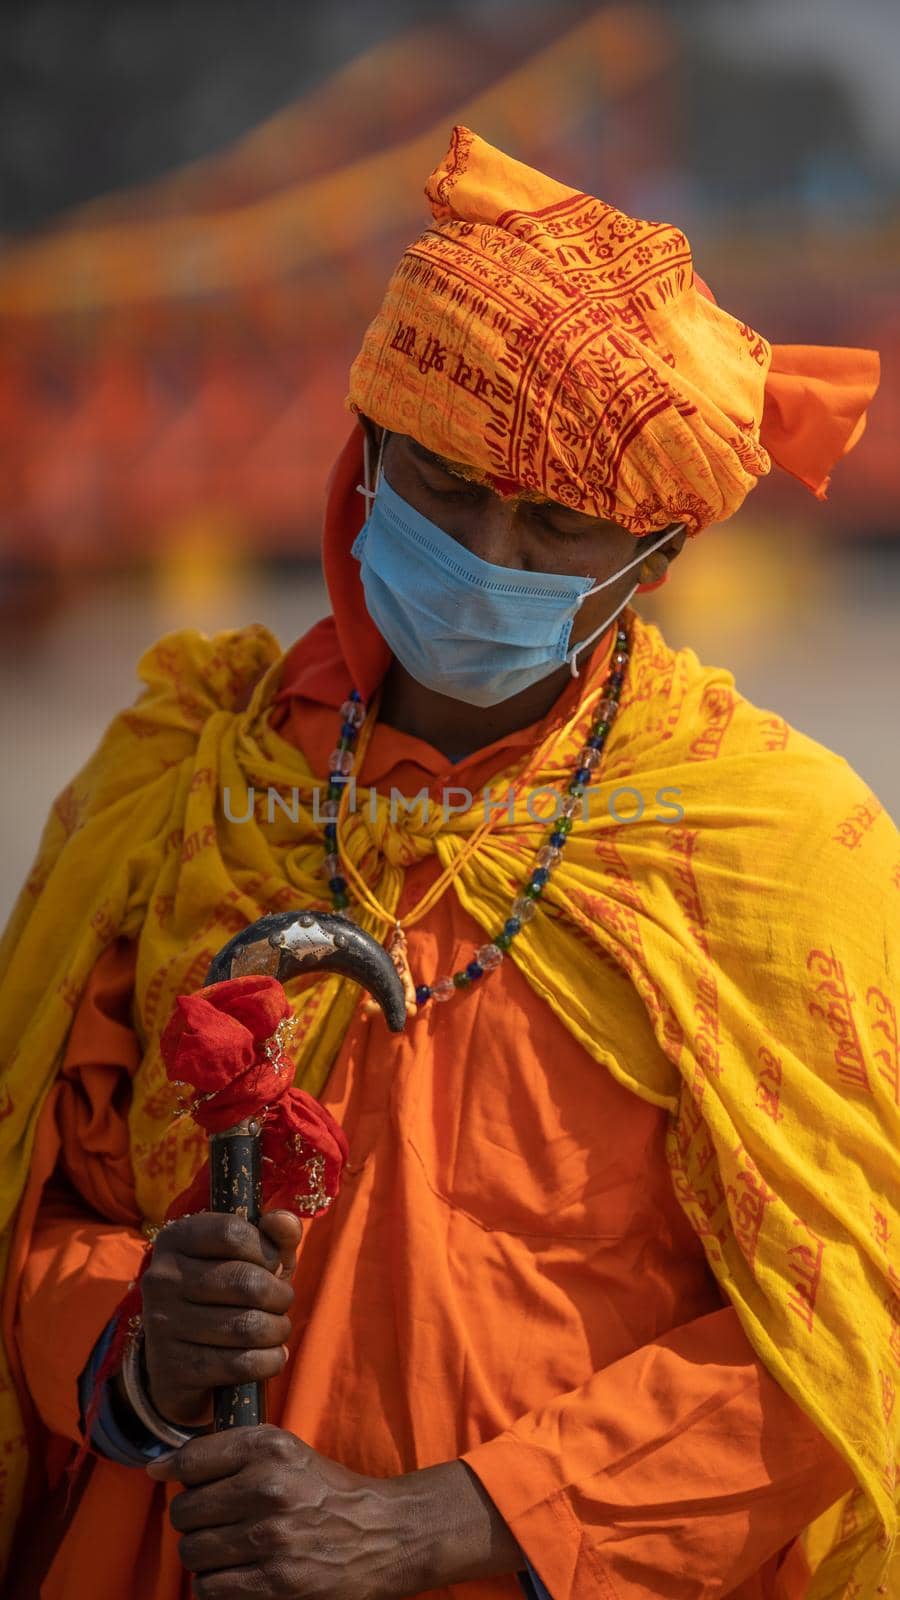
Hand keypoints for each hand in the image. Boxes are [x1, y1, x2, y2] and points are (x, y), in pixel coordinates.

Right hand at [137, 1210, 301, 1426]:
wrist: (181, 1364)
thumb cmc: (225, 1296)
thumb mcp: (251, 1259)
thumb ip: (274, 1235)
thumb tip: (284, 1221)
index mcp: (176, 1239)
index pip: (232, 1232)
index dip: (266, 1250)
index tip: (274, 1265)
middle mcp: (162, 1278)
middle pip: (246, 1282)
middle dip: (280, 1296)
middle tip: (282, 1303)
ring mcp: (162, 1324)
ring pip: (247, 1326)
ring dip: (277, 1330)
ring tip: (277, 1329)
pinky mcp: (171, 1369)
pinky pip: (240, 1364)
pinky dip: (269, 1361)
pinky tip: (271, 1356)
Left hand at [147, 1426, 523, 1597]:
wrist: (385, 1534)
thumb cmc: (327, 1491)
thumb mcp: (286, 1451)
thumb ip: (228, 1451)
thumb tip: (157, 1467)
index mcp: (269, 1447)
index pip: (190, 1460)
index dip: (176, 1472)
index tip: (173, 1478)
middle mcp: (268, 1488)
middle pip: (184, 1511)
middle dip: (194, 1519)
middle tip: (217, 1521)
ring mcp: (271, 1539)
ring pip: (192, 1553)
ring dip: (204, 1555)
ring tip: (229, 1548)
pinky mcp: (276, 1584)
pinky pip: (210, 1588)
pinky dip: (217, 1584)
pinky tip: (239, 1572)